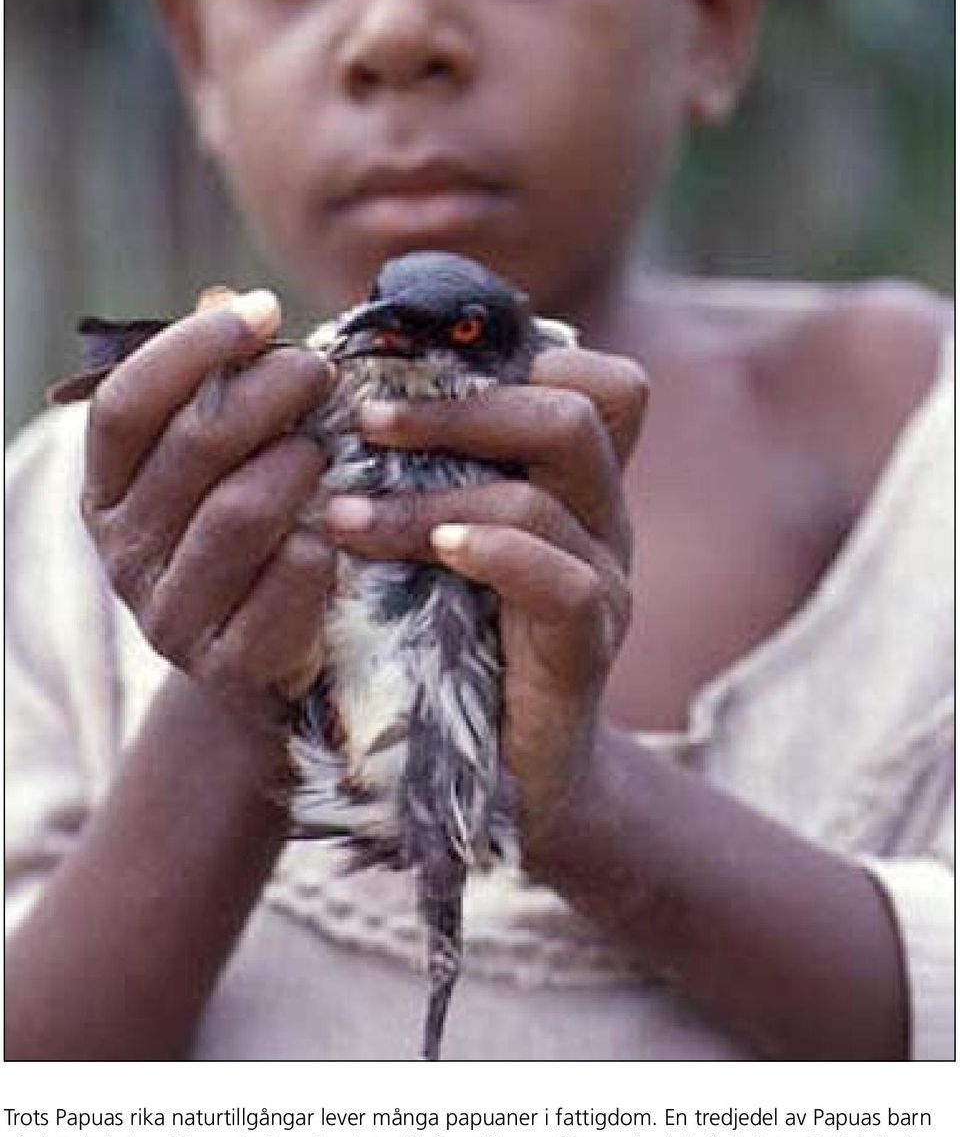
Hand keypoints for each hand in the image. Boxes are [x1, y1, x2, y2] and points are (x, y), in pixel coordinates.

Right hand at [81, 290, 335, 731]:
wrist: (264, 673)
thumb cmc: (248, 541)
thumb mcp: (223, 466)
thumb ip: (223, 390)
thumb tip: (235, 300)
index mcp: (105, 492)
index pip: (126, 404)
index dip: (191, 346)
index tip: (262, 310)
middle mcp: (122, 552)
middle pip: (193, 447)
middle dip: (270, 392)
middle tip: (321, 374)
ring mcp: (168, 614)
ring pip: (240, 512)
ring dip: (298, 465)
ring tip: (322, 454)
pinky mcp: (226, 664)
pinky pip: (289, 580)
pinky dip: (320, 545)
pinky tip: (331, 534)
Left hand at [322, 345, 647, 851]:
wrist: (484, 780)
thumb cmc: (440, 647)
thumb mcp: (426, 543)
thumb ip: (414, 469)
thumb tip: (324, 375)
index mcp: (567, 480)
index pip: (592, 379)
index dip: (514, 356)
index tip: (405, 368)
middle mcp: (599, 517)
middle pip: (576, 407)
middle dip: (461, 405)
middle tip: (365, 420)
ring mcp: (603, 580)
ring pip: (553, 487)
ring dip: (438, 488)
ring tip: (349, 513)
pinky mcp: (586, 648)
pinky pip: (564, 580)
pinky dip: (496, 551)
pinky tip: (437, 554)